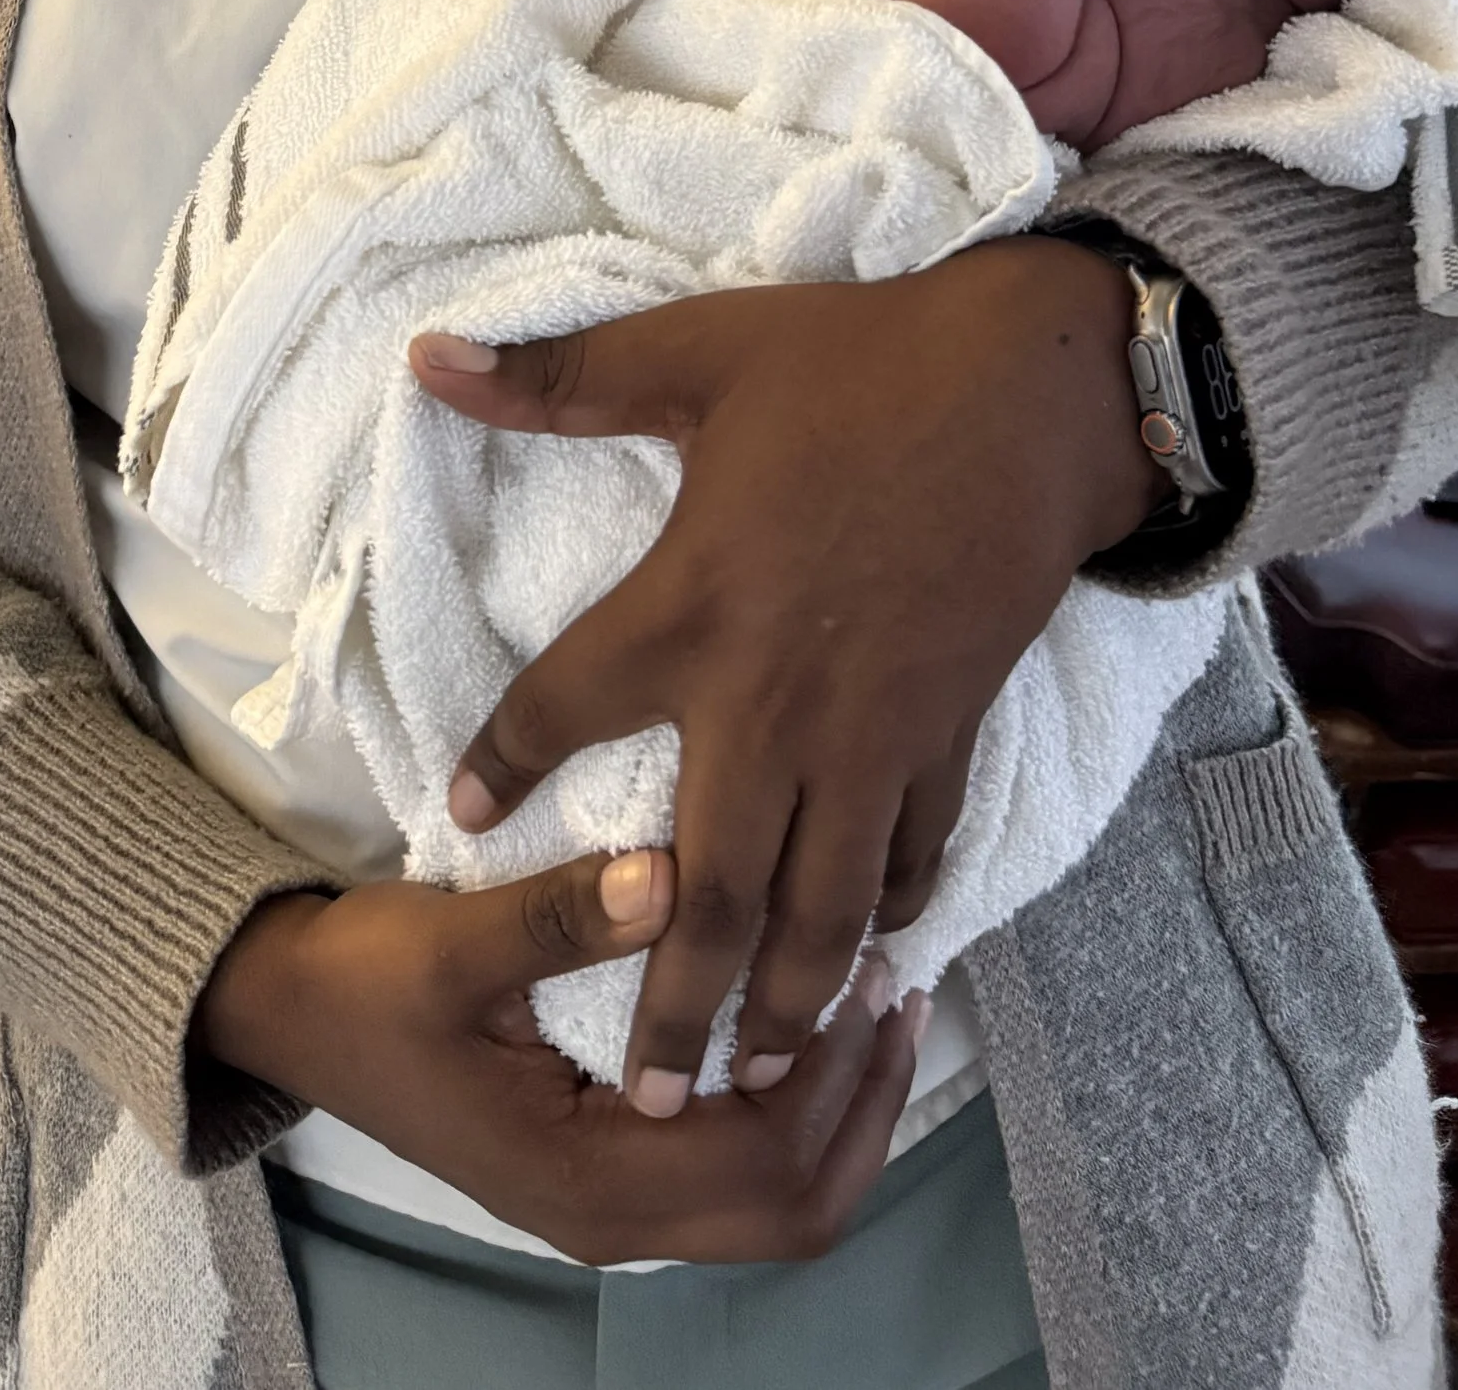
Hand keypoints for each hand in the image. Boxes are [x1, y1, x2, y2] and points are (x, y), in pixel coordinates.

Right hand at [197, 850, 924, 1265]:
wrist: (284, 1013)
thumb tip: (675, 878)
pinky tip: (803, 1020)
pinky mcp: (604, 1166)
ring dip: (837, 1112)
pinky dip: (791, 1111)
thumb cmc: (364, 983)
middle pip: (793, 1207)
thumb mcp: (453, 943)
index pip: (763, 1163)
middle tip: (897, 987)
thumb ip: (565, 919)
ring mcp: (608, 1203)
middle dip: (862, 1105)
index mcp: (583, 1180)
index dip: (834, 1076)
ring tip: (873, 1001)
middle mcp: (609, 1217)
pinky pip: (736, 1172)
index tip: (869, 968)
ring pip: (773, 1202)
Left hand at [411, 239, 1165, 1115]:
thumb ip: (558, 378)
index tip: (463, 821)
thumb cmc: (856, 366)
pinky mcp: (947, 735)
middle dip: (672, 1008)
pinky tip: (866, 962)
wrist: (1031, 393)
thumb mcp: (697, 353)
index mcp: (689, 607)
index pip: (562, 706)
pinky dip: (887, 918)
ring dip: (781, 1001)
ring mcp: (868, 734)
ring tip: (749, 1076)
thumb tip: (426, 355)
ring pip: (816, 909)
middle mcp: (770, 701)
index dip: (504, 765)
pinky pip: (911, 855)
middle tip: (640, 1105)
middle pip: (704, 891)